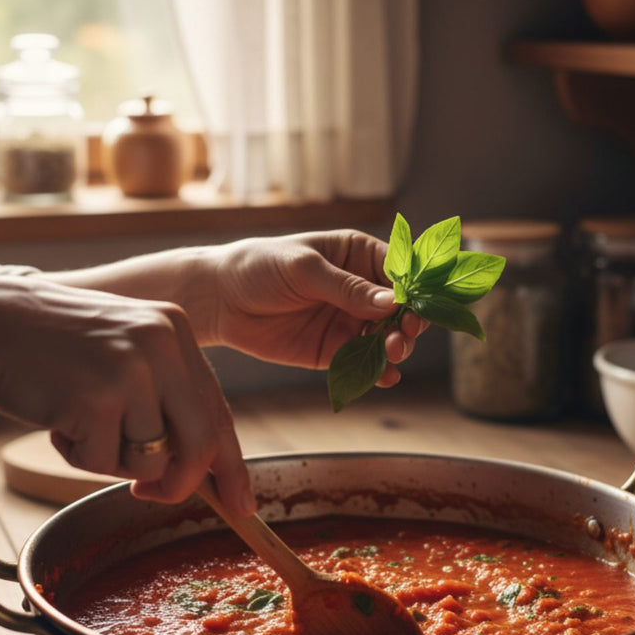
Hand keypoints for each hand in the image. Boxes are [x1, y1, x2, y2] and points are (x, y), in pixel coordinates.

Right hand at [0, 275, 252, 512]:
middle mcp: (161, 344)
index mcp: (174, 329)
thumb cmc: (49, 348)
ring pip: (150, 460)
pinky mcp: (95, 399)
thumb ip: (164, 397)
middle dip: (181, 484)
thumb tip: (201, 468)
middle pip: (201, 442)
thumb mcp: (121, 352)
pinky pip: (104, 463)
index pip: (218, 409)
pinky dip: (77, 456)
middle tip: (149, 497)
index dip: (231, 463)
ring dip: (111, 459)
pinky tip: (55, 418)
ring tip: (77, 421)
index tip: (242, 503)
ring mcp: (130, 370)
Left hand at [209, 229, 427, 386]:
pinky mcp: (333, 350)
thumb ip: (346, 287)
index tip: (414, 309)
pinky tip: (385, 378)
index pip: (399, 272)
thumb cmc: (259, 267)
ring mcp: (348, 321)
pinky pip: (363, 363)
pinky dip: (376, 372)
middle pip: (399, 310)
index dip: (412, 291)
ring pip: (386, 338)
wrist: (220, 300)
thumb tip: (392, 303)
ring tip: (391, 354)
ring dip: (395, 348)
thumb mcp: (303, 269)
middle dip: (407, 324)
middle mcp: (359, 289)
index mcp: (357, 256)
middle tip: (402, 337)